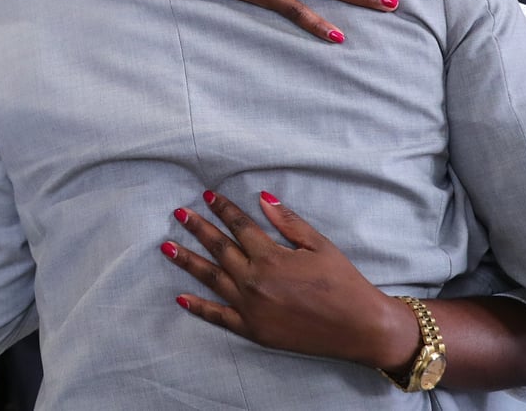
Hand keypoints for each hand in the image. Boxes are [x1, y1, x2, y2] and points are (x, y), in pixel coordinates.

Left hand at [162, 190, 416, 370]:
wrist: (358, 326)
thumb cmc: (342, 281)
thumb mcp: (318, 244)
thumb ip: (287, 222)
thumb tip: (262, 198)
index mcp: (271, 256)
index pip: (239, 226)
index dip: (223, 209)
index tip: (207, 195)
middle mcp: (254, 280)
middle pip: (219, 248)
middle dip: (198, 228)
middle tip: (179, 213)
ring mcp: (250, 307)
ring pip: (211, 279)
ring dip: (187, 261)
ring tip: (166, 246)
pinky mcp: (253, 330)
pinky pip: (219, 317)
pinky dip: (199, 307)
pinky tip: (181, 298)